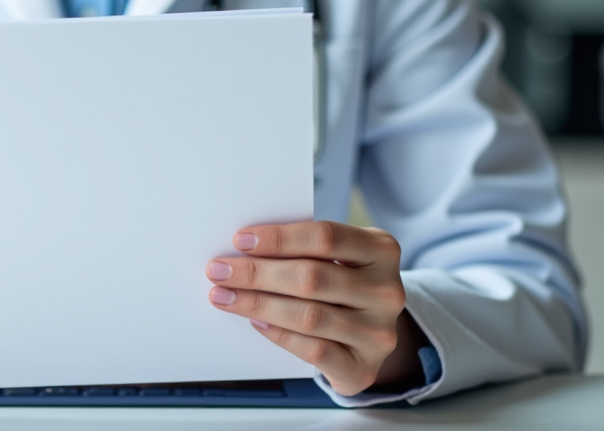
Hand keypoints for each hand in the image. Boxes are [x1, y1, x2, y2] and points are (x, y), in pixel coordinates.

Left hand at [205, 220, 426, 395]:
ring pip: (310, 316)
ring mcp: (379, 332)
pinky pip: (315, 351)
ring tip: (224, 297)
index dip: (279, 238)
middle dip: (258, 273)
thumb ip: (301, 250)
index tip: (240, 240)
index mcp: (381, 250)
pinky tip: (256, 322)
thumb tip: (241, 249)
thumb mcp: (334, 257)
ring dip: (259, 304)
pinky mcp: (364, 367)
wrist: (368, 334)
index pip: (326, 237)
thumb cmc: (340, 284)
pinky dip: (280, 334)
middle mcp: (387, 291)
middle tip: (218, 271)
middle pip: (313, 277)